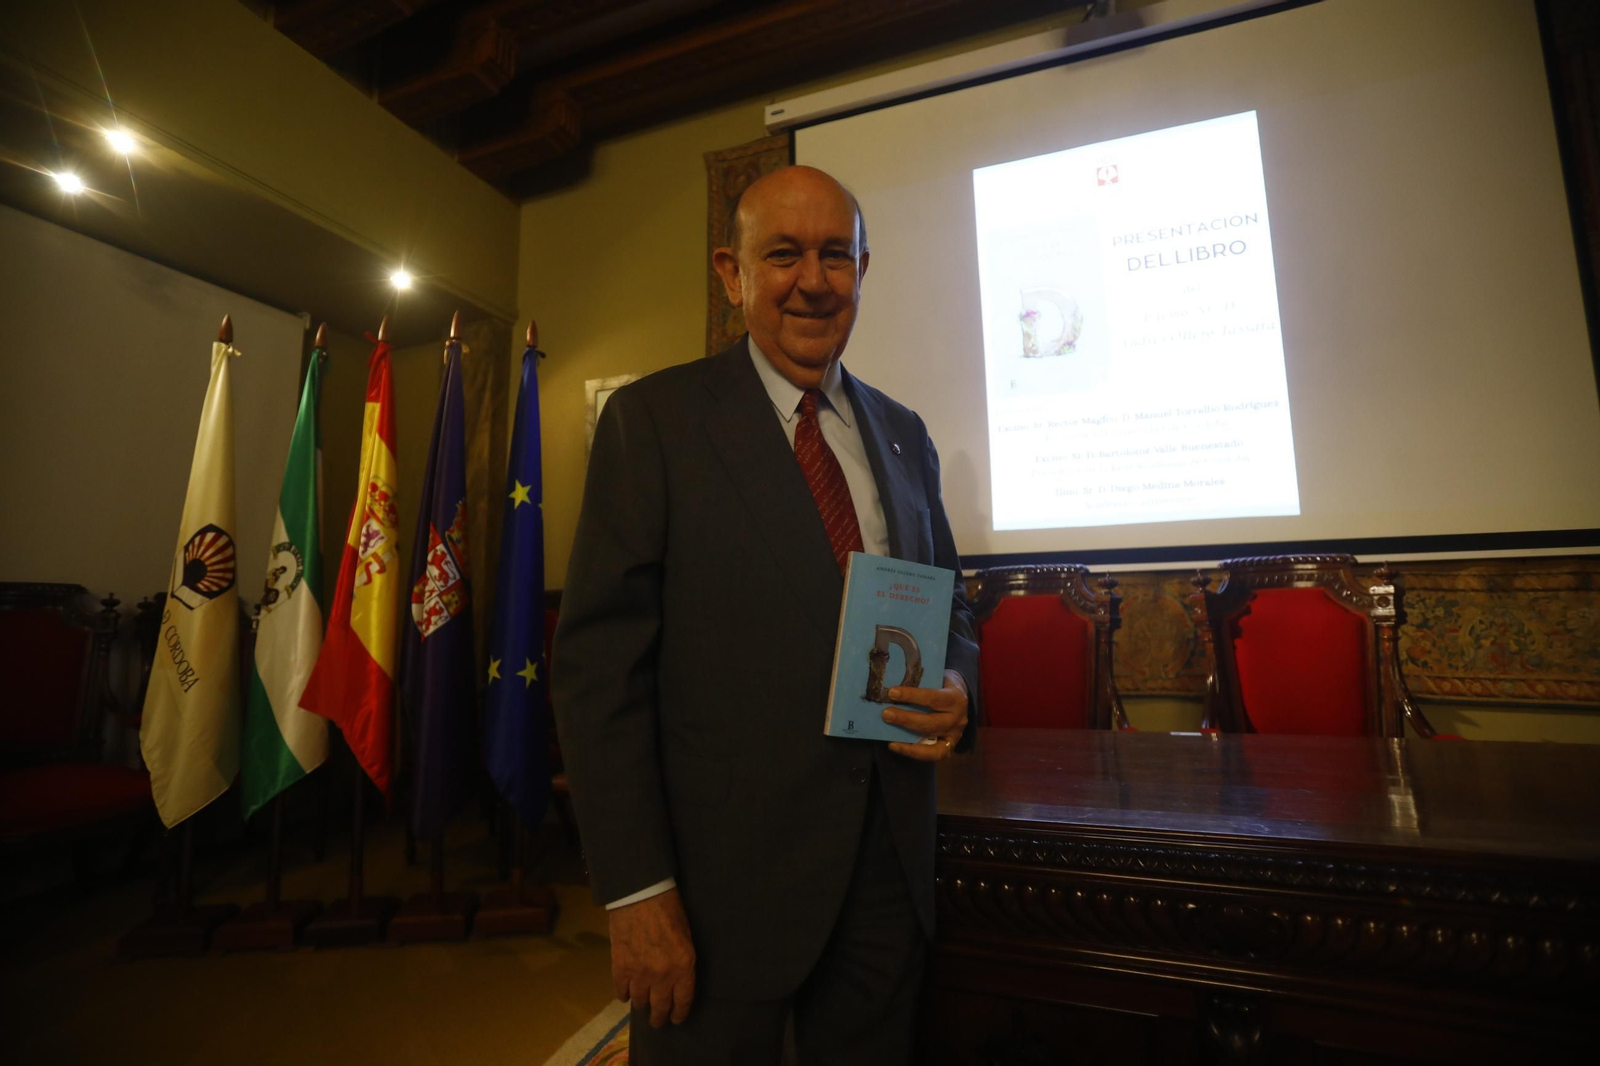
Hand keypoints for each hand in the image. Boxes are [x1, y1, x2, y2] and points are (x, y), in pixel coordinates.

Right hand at [608, 887, 695, 1025]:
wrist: (641, 895)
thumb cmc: (670, 910)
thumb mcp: (686, 938)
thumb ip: (682, 962)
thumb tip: (676, 979)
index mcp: (683, 968)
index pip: (682, 1001)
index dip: (679, 1013)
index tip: (677, 1019)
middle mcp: (662, 977)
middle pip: (660, 1008)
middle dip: (659, 1018)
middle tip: (658, 1022)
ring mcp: (639, 974)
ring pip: (640, 1002)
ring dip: (642, 1005)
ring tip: (643, 1006)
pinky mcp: (620, 967)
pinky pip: (621, 990)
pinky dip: (623, 994)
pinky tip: (625, 994)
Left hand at [884, 669, 968, 761]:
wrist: (959, 696)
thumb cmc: (941, 685)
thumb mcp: (936, 678)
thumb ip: (920, 684)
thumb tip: (893, 691)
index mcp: (956, 698)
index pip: (933, 698)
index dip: (912, 696)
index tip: (892, 693)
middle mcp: (958, 718)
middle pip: (931, 722)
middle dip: (906, 719)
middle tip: (886, 714)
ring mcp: (955, 735)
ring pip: (931, 740)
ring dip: (907, 738)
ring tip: (888, 734)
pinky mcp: (949, 747)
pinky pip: (932, 754)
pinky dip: (912, 752)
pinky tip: (894, 745)